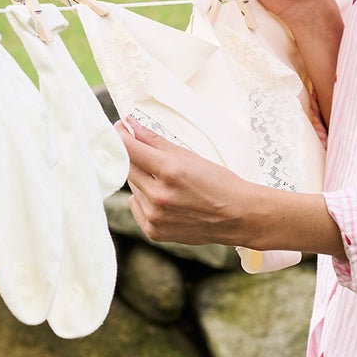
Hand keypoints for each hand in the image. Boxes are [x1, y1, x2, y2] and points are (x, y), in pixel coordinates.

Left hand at [117, 117, 256, 247]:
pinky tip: (165, 199)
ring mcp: (155, 216)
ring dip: (143, 180)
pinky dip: (144, 200)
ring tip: (168, 183)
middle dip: (137, 159)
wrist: (237, 217)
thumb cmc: (218, 183)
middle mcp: (159, 196)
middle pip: (128, 168)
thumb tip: (129, 125)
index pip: (130, 148)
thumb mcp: (190, 156)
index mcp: (170, 172)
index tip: (120, 128)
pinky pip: (136, 207)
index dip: (121, 135)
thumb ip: (155, 141)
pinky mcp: (154, 231)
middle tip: (154, 158)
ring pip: (132, 187)